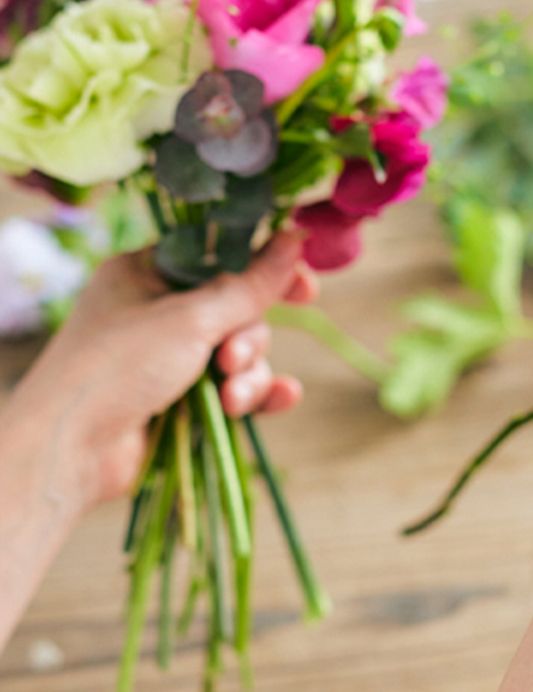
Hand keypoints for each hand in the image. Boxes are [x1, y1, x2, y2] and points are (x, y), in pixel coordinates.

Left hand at [8, 232, 317, 511]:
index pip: (220, 257)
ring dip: (247, 374)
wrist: (69, 452)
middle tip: (232, 358)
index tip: (304, 287)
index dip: (264, 269)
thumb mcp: (190, 318)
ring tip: (229, 397)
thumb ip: (251, 284)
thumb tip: (294, 238)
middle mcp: (159, 312)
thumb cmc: (118, 366)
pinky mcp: (182, 399)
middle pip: (238, 309)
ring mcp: (170, 358)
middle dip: (247, 338)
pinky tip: (281, 399)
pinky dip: (257, 393)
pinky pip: (237, 387)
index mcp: (147, 274)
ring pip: (241, 352)